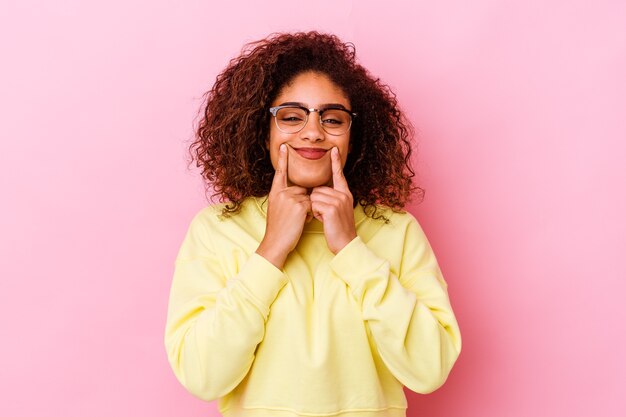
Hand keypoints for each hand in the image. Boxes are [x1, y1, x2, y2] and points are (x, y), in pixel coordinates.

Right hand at [256, 144, 310, 268]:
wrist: (275, 243)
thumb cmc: (278, 229)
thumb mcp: (277, 209)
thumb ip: (285, 197)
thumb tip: (299, 191)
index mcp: (275, 192)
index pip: (280, 173)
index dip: (282, 159)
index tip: (285, 146)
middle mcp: (281, 192)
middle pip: (301, 189)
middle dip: (303, 202)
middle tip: (294, 217)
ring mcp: (290, 198)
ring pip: (308, 197)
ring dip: (307, 209)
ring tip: (297, 221)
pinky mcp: (299, 205)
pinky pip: (312, 204)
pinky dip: (310, 214)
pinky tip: (301, 222)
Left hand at [310, 147, 356, 253]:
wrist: (345, 244)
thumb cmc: (338, 228)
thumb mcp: (339, 210)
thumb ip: (332, 198)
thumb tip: (317, 190)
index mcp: (345, 193)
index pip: (339, 175)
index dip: (336, 162)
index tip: (334, 149)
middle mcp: (343, 195)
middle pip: (317, 188)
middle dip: (316, 202)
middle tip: (325, 214)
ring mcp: (338, 201)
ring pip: (314, 196)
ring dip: (315, 208)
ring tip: (325, 218)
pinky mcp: (331, 208)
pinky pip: (314, 204)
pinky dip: (315, 213)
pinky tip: (323, 220)